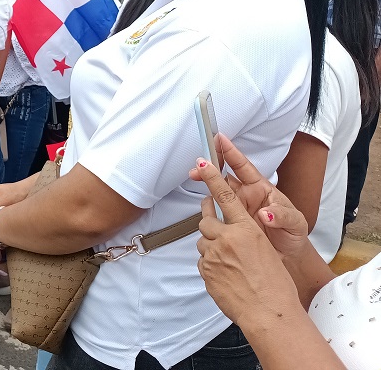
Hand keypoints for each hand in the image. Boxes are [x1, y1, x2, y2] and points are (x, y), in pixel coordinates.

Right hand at [192, 134, 307, 259]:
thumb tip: (265, 213)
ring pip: (217, 191)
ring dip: (206, 182)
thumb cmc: (293, 235)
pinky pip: (215, 211)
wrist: (289, 258)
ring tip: (195, 176)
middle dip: (211, 166)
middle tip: (199, 164)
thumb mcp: (296, 223)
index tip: (219, 139)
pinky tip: (202, 202)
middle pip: (225, 176)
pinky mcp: (229, 223)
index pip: (243, 167)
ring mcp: (236, 209)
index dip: (231, 152)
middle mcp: (246, 196)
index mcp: (261, 189)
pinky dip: (207, 206)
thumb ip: (282, 215)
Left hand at [193, 156, 301, 325]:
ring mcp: (214, 255)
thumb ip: (247, 234)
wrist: (268, 313)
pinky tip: (225, 273)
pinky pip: (203, 260)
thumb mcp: (266, 249)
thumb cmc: (275, 284)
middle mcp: (227, 239)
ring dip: (211, 245)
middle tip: (215, 223)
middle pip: (206, 220)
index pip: (225, 197)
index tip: (202, 164)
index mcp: (246, 229)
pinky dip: (211, 263)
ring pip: (203, 241)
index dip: (212, 178)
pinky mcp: (206, 271)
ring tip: (228, 259)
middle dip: (209, 221)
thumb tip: (236, 228)